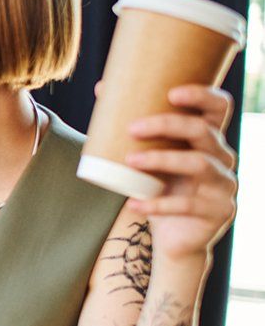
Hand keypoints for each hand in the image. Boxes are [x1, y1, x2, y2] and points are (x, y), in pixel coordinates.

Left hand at [123, 84, 237, 261]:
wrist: (173, 237)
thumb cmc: (158, 188)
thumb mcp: (149, 157)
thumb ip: (132, 128)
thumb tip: (101, 88)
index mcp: (208, 139)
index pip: (218, 108)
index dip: (202, 95)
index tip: (171, 93)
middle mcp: (222, 158)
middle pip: (202, 131)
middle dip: (168, 124)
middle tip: (132, 128)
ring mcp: (224, 185)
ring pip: (198, 164)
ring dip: (162, 159)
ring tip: (130, 161)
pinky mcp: (218, 211)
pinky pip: (187, 205)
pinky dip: (157, 204)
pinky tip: (134, 203)